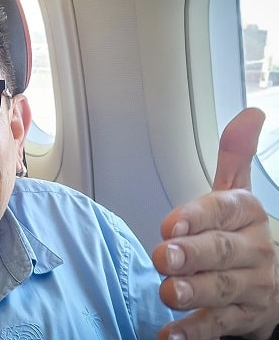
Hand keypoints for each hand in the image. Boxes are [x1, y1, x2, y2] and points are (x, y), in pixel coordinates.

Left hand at [152, 108, 278, 339]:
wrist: (274, 283)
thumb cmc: (238, 233)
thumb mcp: (236, 195)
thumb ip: (235, 157)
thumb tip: (251, 113)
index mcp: (248, 214)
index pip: (224, 210)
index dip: (198, 216)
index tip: (169, 224)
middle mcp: (254, 250)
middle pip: (223, 251)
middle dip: (193, 255)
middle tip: (163, 258)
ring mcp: (251, 287)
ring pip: (223, 288)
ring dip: (194, 292)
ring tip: (167, 293)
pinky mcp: (243, 318)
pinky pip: (219, 325)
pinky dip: (194, 332)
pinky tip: (169, 336)